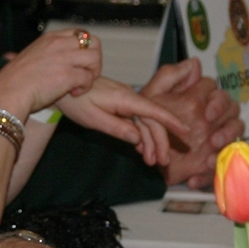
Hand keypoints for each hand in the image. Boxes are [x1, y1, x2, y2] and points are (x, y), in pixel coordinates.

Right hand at [0, 28, 101, 116]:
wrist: (9, 91)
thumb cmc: (15, 80)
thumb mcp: (30, 56)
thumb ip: (45, 55)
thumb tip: (48, 62)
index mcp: (51, 38)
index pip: (80, 34)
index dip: (84, 49)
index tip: (78, 63)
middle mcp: (60, 44)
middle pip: (93, 42)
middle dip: (94, 59)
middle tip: (86, 73)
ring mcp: (65, 58)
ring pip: (95, 58)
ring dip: (92, 73)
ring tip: (80, 85)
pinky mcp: (68, 75)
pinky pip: (88, 78)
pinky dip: (84, 87)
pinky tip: (73, 93)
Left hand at [57, 76, 185, 165]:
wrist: (62, 85)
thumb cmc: (74, 100)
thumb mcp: (94, 118)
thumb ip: (117, 128)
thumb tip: (138, 139)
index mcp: (125, 99)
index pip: (155, 111)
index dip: (172, 122)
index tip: (186, 132)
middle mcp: (129, 97)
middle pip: (152, 121)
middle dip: (161, 142)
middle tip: (163, 162)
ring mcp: (125, 100)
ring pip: (145, 122)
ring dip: (150, 142)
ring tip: (151, 161)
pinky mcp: (120, 104)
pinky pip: (136, 120)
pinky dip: (141, 135)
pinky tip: (141, 149)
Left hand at [139, 59, 244, 187]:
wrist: (143, 150)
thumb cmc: (148, 120)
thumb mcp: (154, 96)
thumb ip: (171, 76)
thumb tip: (193, 63)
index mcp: (201, 101)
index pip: (219, 95)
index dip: (216, 103)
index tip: (206, 114)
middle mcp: (212, 118)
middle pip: (234, 115)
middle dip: (227, 128)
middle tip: (212, 139)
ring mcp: (214, 139)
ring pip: (234, 138)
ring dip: (225, 149)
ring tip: (208, 158)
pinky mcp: (210, 159)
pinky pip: (220, 166)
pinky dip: (208, 174)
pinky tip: (194, 178)